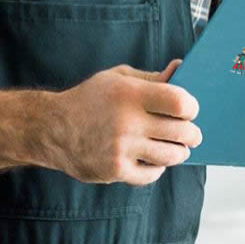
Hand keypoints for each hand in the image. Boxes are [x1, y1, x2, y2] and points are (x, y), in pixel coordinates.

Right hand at [35, 59, 201, 185]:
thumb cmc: (89, 99)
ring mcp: (122, 148)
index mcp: (129, 93)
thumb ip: (151, 78)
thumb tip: (180, 70)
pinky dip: (156, 167)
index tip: (188, 110)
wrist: (52, 128)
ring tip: (172, 146)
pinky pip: (153, 174)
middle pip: (183, 132)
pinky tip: (149, 158)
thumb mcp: (117, 78)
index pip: (180, 103)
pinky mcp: (116, 170)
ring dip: (177, 151)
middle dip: (192, 133)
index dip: (191, 107)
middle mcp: (127, 121)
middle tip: (189, 133)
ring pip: (173, 156)